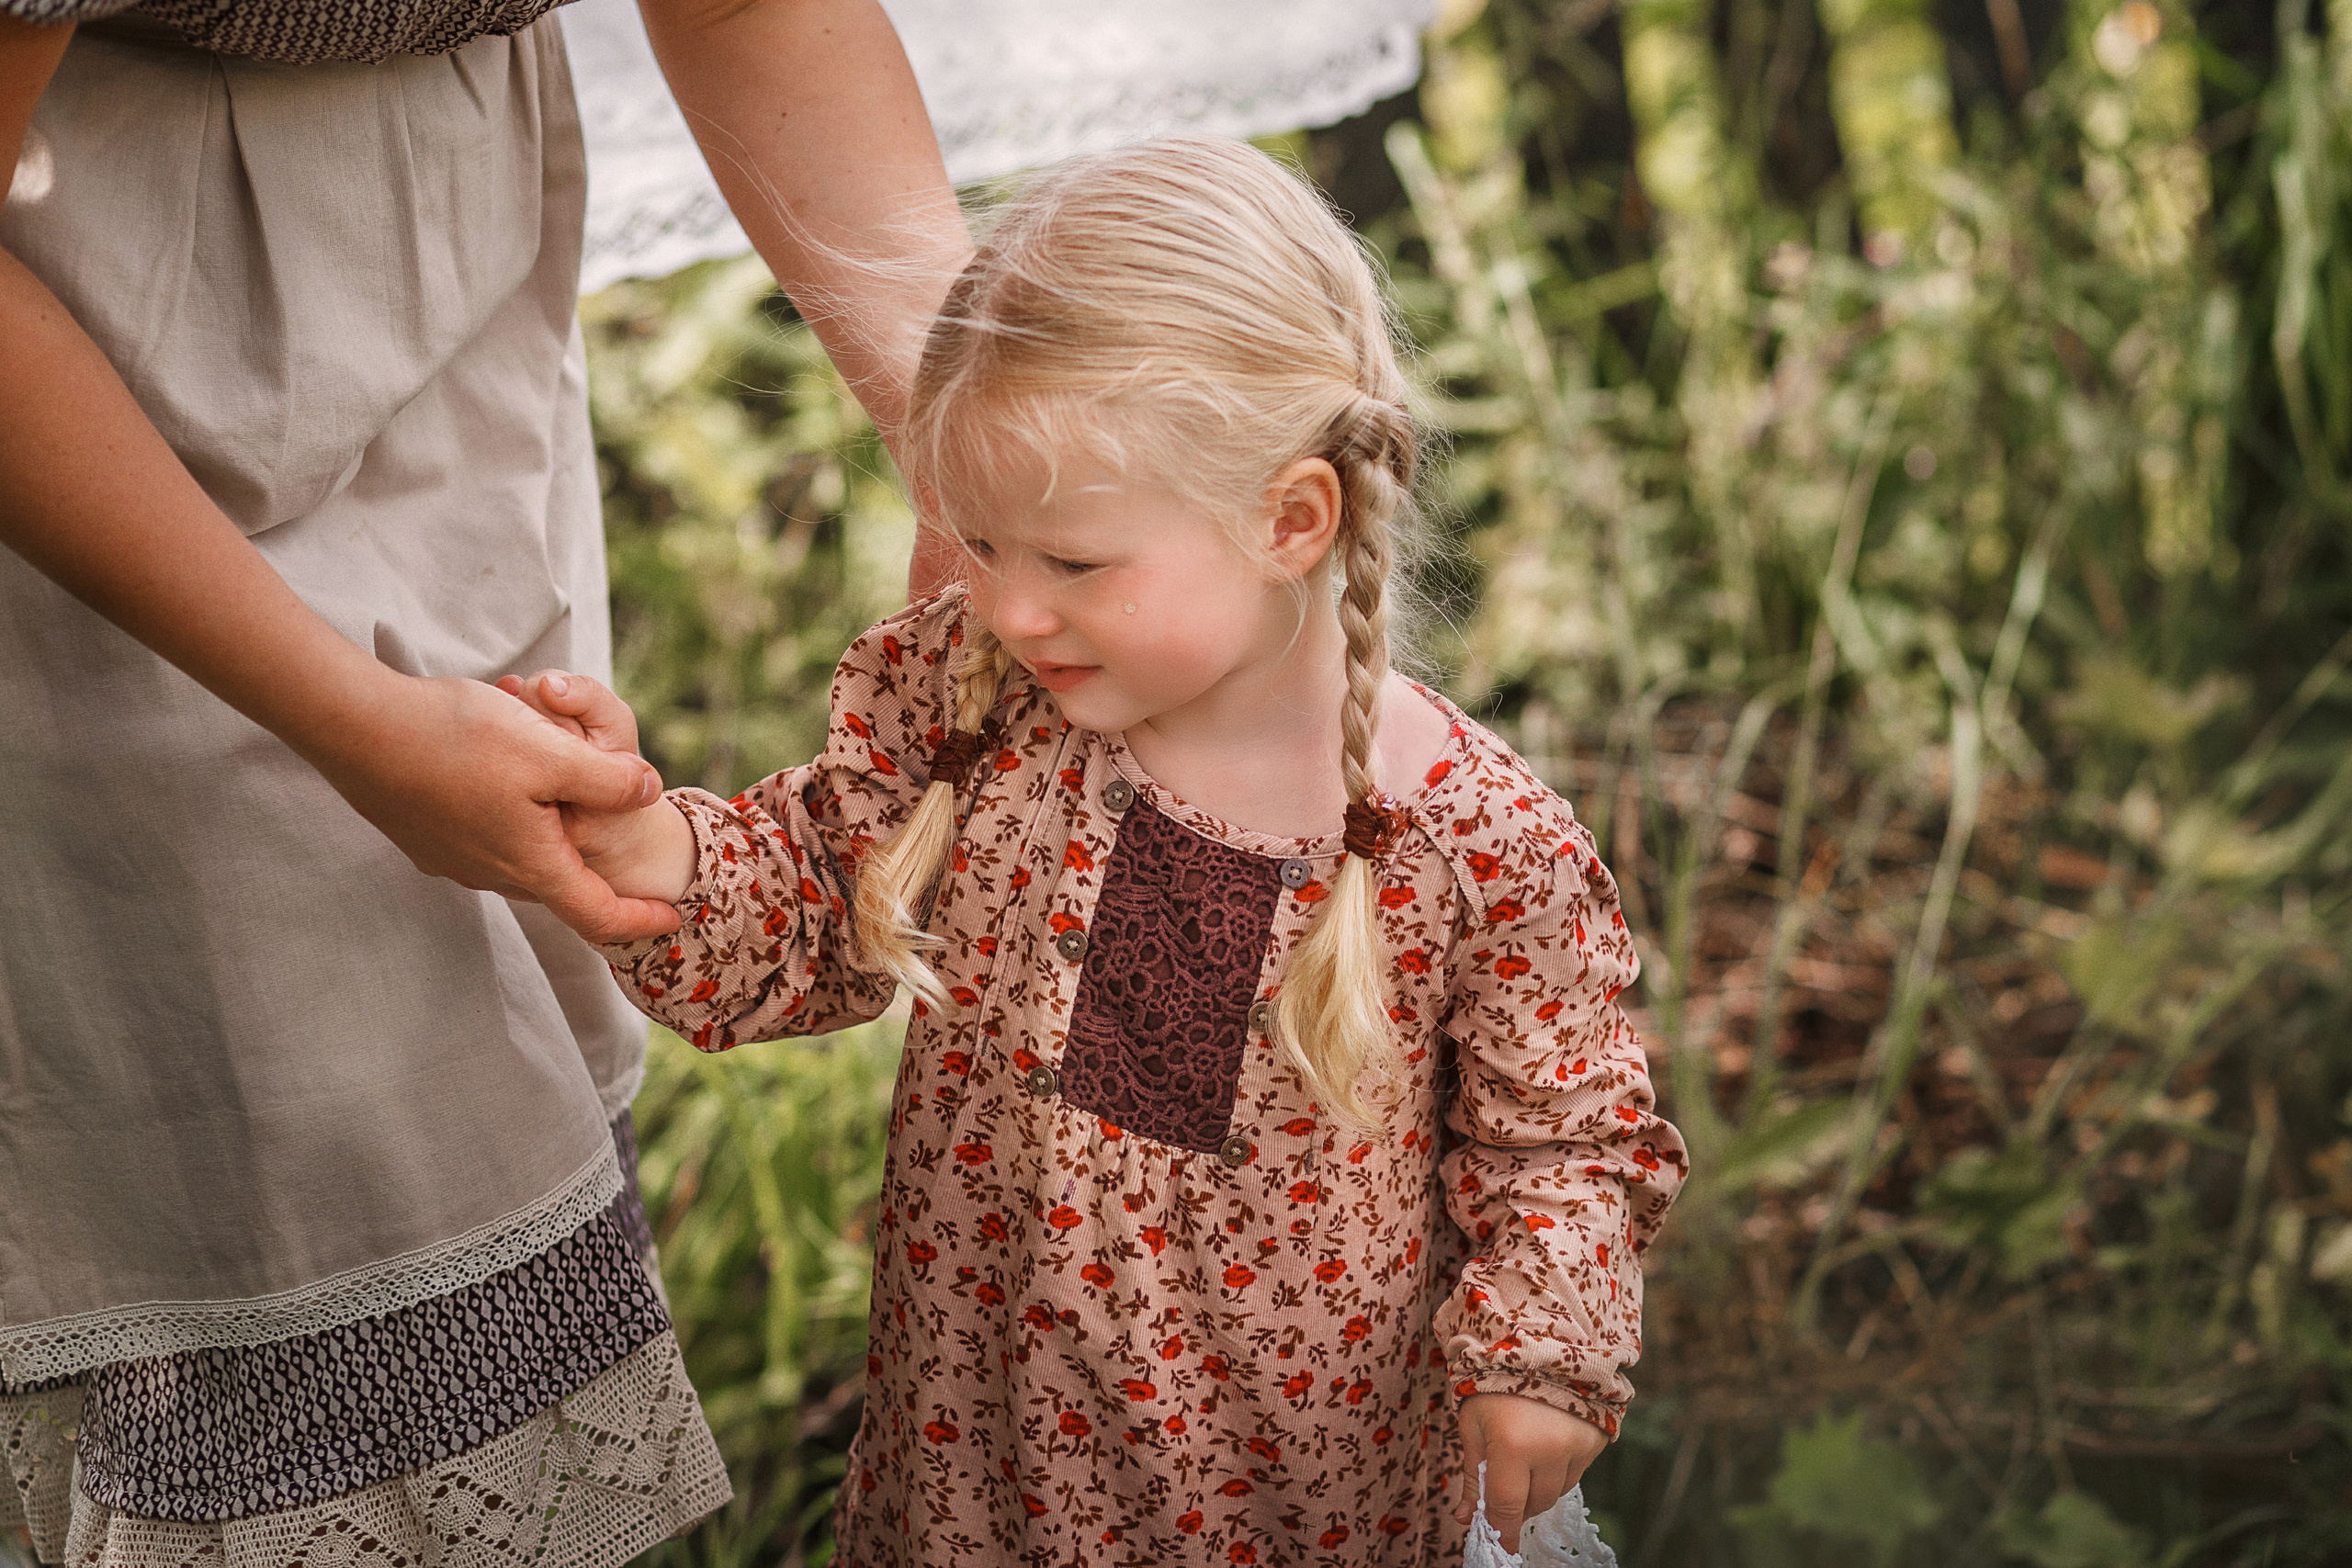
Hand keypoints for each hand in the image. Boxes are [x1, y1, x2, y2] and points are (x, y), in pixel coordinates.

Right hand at [301, 671, 681, 942]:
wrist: (353, 725)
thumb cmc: (455, 737)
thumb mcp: (550, 752)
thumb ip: (608, 779)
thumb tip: (649, 792)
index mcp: (529, 864)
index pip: (598, 913)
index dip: (640, 920)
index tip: (673, 918)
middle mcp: (488, 874)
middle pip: (560, 886)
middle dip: (597, 871)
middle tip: (628, 847)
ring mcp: (449, 859)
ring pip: (519, 860)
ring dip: (550, 834)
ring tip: (568, 794)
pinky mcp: (422, 837)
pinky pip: (484, 840)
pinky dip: (511, 819)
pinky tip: (507, 781)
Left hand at [1455, 1393, 1608, 1553]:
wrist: (1538, 1340)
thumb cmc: (1494, 1382)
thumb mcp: (1473, 1425)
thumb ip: (1472, 1475)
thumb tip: (1466, 1518)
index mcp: (1512, 1445)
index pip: (1506, 1507)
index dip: (1502, 1533)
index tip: (1500, 1550)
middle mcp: (1550, 1449)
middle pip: (1534, 1503)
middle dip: (1517, 1504)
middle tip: (1503, 1489)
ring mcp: (1578, 1445)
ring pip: (1557, 1491)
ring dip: (1539, 1487)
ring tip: (1524, 1457)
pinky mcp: (1596, 1439)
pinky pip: (1576, 1472)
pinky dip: (1559, 1470)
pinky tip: (1546, 1443)